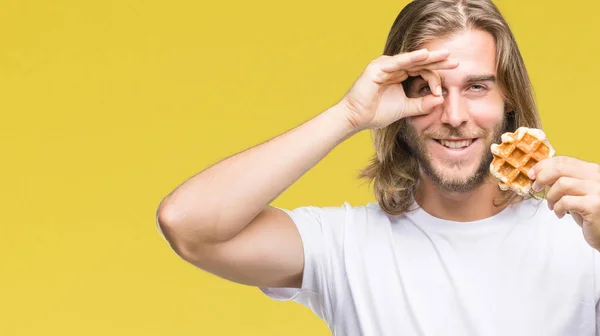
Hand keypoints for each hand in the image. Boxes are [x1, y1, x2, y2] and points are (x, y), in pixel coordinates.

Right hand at [339, 48, 458, 130]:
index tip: (442, 92)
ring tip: (444, 56)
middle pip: (419, 62)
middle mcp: (392, 67)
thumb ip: (421, 104)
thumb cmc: (375, 113)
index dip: (434, 77)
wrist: (356, 119)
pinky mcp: (377, 68)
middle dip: (437, 61)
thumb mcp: (405, 109)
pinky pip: (398, 62)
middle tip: (455, 61)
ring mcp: (384, 65)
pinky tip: (425, 55)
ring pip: (411, 60)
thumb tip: (440, 100)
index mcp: (398, 74)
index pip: (421, 70)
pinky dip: (412, 58)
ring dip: (428, 57)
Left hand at [529, 156, 599, 249]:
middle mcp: (597, 177)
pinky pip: (566, 201)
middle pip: (561, 168)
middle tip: (536, 188)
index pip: (564, 160)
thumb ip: (563, 181)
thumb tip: (539, 172)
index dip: (544, 166)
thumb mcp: (576, 192)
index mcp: (592, 171)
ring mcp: (597, 190)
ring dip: (551, 196)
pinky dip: (558, 208)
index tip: (532, 174)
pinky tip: (560, 214)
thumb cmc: (589, 213)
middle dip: (542, 177)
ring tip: (552, 206)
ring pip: (562, 184)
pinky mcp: (594, 205)